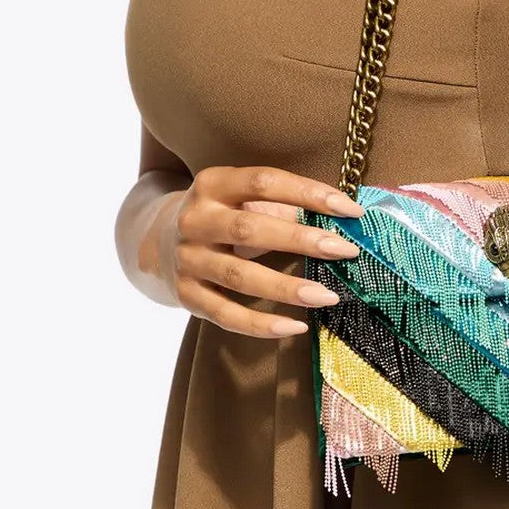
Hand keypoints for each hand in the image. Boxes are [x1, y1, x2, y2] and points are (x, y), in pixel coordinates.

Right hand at [156, 165, 363, 337]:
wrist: (157, 241)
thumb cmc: (223, 215)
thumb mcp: (242, 197)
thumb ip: (283, 203)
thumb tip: (344, 217)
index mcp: (212, 184)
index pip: (264, 182)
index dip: (308, 193)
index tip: (351, 210)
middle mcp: (195, 219)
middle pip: (250, 230)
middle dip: (302, 240)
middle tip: (345, 251)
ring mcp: (187, 259)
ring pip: (239, 277)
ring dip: (287, 287)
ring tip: (327, 295)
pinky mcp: (186, 295)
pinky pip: (226, 314)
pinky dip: (261, 324)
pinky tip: (295, 326)